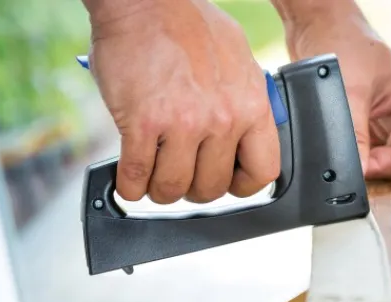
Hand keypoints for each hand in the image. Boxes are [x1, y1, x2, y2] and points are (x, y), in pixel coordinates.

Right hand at [86, 0, 279, 202]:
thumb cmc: (187, 23)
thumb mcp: (238, 60)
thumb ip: (244, 101)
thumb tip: (244, 133)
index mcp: (251, 106)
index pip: (262, 172)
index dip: (241, 186)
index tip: (226, 182)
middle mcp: (222, 119)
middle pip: (212, 187)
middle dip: (194, 189)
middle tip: (180, 176)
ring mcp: (184, 123)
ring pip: (174, 187)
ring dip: (160, 189)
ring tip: (153, 178)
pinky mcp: (144, 123)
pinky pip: (137, 175)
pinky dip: (130, 186)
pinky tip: (128, 180)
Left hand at [282, 3, 390, 178]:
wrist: (317, 24)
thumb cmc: (342, 43)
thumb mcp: (350, 92)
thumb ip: (355, 135)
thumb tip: (358, 170)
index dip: (388, 166)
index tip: (363, 170)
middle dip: (390, 171)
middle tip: (368, 180)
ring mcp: (385, 119)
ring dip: (378, 167)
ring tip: (361, 172)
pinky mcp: (366, 122)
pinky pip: (373, 149)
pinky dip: (364, 159)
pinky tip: (355, 165)